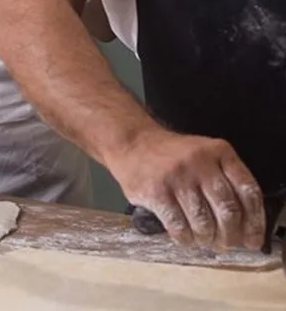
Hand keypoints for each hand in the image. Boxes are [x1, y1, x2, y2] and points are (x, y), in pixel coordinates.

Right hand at [108, 127, 264, 250]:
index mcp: (218, 152)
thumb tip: (244, 227)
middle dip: (230, 235)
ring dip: (206, 239)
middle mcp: (200, 162)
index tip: (252, 237)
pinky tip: (184, 237)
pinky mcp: (156, 193)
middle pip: (228, 210)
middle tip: (226, 243)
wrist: (131, 142)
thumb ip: (225, 181)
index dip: (254, 221)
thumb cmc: (171, 155)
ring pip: (204, 223)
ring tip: (203, 239)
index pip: (248, 191)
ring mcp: (177, 177)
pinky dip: (185, 239)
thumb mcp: (205, 155)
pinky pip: (178, 226)